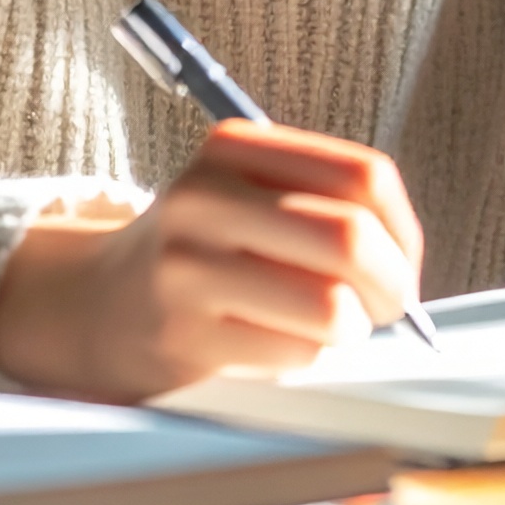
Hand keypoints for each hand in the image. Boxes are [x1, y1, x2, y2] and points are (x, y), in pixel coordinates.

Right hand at [0, 121, 423, 402]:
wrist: (98, 304)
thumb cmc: (204, 249)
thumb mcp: (249, 193)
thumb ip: (326, 201)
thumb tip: (406, 259)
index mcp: (234, 147)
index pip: (363, 176)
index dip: (402, 228)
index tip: (403, 259)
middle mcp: (206, 198)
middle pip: (350, 238)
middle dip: (393, 285)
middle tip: (390, 306)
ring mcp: (189, 269)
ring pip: (329, 307)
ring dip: (353, 327)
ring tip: (337, 326)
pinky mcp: (184, 338)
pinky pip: (292, 354)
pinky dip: (309, 356)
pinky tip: (283, 346)